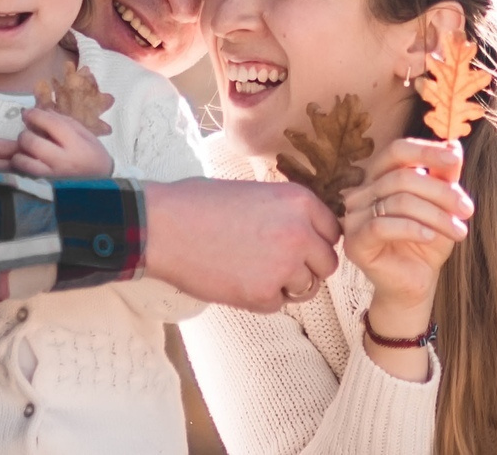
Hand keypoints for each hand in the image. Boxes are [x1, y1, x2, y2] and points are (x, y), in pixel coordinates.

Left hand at [9, 107, 113, 179]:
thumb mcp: (82, 131)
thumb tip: (41, 111)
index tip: (27, 112)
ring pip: (23, 162)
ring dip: (19, 151)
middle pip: (32, 143)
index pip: (50, 125)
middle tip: (28, 130)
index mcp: (74, 143)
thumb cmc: (92, 151)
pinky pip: (26, 172)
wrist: (100, 177)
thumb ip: (61, 120)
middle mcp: (62, 159)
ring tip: (26, 146)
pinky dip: (20, 163)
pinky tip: (26, 157)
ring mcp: (52, 173)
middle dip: (25, 134)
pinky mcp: (46, 181)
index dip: (35, 115)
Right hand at [142, 178, 341, 311]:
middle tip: (276, 264)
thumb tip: (304, 232)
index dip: (315, 241)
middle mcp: (299, 232)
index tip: (298, 245)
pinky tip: (236, 280)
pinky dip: (261, 299)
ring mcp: (284, 266)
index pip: (332, 231)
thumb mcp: (252, 192)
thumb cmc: (198, 203)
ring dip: (286, 285)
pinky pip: (278, 304)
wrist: (163, 226)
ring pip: (307, 287)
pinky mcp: (264, 294)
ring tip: (252, 270)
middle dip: (307, 267)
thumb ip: (284, 211)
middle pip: (327, 263)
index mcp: (298, 201)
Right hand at [343, 138, 470, 335]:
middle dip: (441, 192)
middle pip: (402, 177)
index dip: (425, 152)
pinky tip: (432, 238)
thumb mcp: (441, 206)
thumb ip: (443, 176)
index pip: (397, 151)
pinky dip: (413, 229)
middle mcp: (361, 193)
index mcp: (378, 178)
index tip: (454, 159)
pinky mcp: (355, 242)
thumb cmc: (426, 244)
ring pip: (398, 202)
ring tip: (459, 232)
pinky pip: (383, 226)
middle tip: (467, 209)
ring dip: (436, 215)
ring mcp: (354, 218)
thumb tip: (453, 144)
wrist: (416, 285)